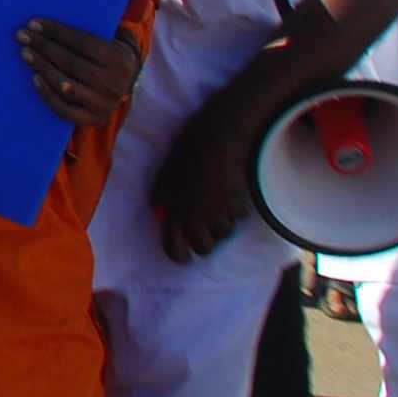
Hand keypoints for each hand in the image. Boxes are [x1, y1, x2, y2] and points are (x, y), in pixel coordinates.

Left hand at [21, 18, 142, 126]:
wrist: (129, 84)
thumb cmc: (109, 55)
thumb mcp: (109, 40)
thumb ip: (88, 32)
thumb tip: (49, 23)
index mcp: (120, 59)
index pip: (82, 42)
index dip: (56, 32)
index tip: (33, 23)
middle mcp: (114, 84)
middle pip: (71, 63)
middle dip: (43, 47)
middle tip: (22, 36)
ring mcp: (105, 105)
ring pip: (65, 85)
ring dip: (42, 67)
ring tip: (26, 53)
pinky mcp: (95, 120)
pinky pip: (64, 109)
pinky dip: (47, 94)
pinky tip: (34, 78)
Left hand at [151, 96, 259, 261]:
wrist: (217, 139)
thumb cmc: (186, 153)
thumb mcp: (165, 174)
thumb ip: (162, 195)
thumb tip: (158, 207)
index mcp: (175, 212)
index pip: (174, 250)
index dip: (179, 256)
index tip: (185, 256)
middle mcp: (197, 219)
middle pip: (204, 249)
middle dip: (206, 240)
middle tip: (206, 226)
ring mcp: (219, 214)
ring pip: (224, 234)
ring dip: (222, 223)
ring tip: (218, 202)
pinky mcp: (239, 206)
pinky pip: (238, 217)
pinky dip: (236, 208)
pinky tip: (231, 191)